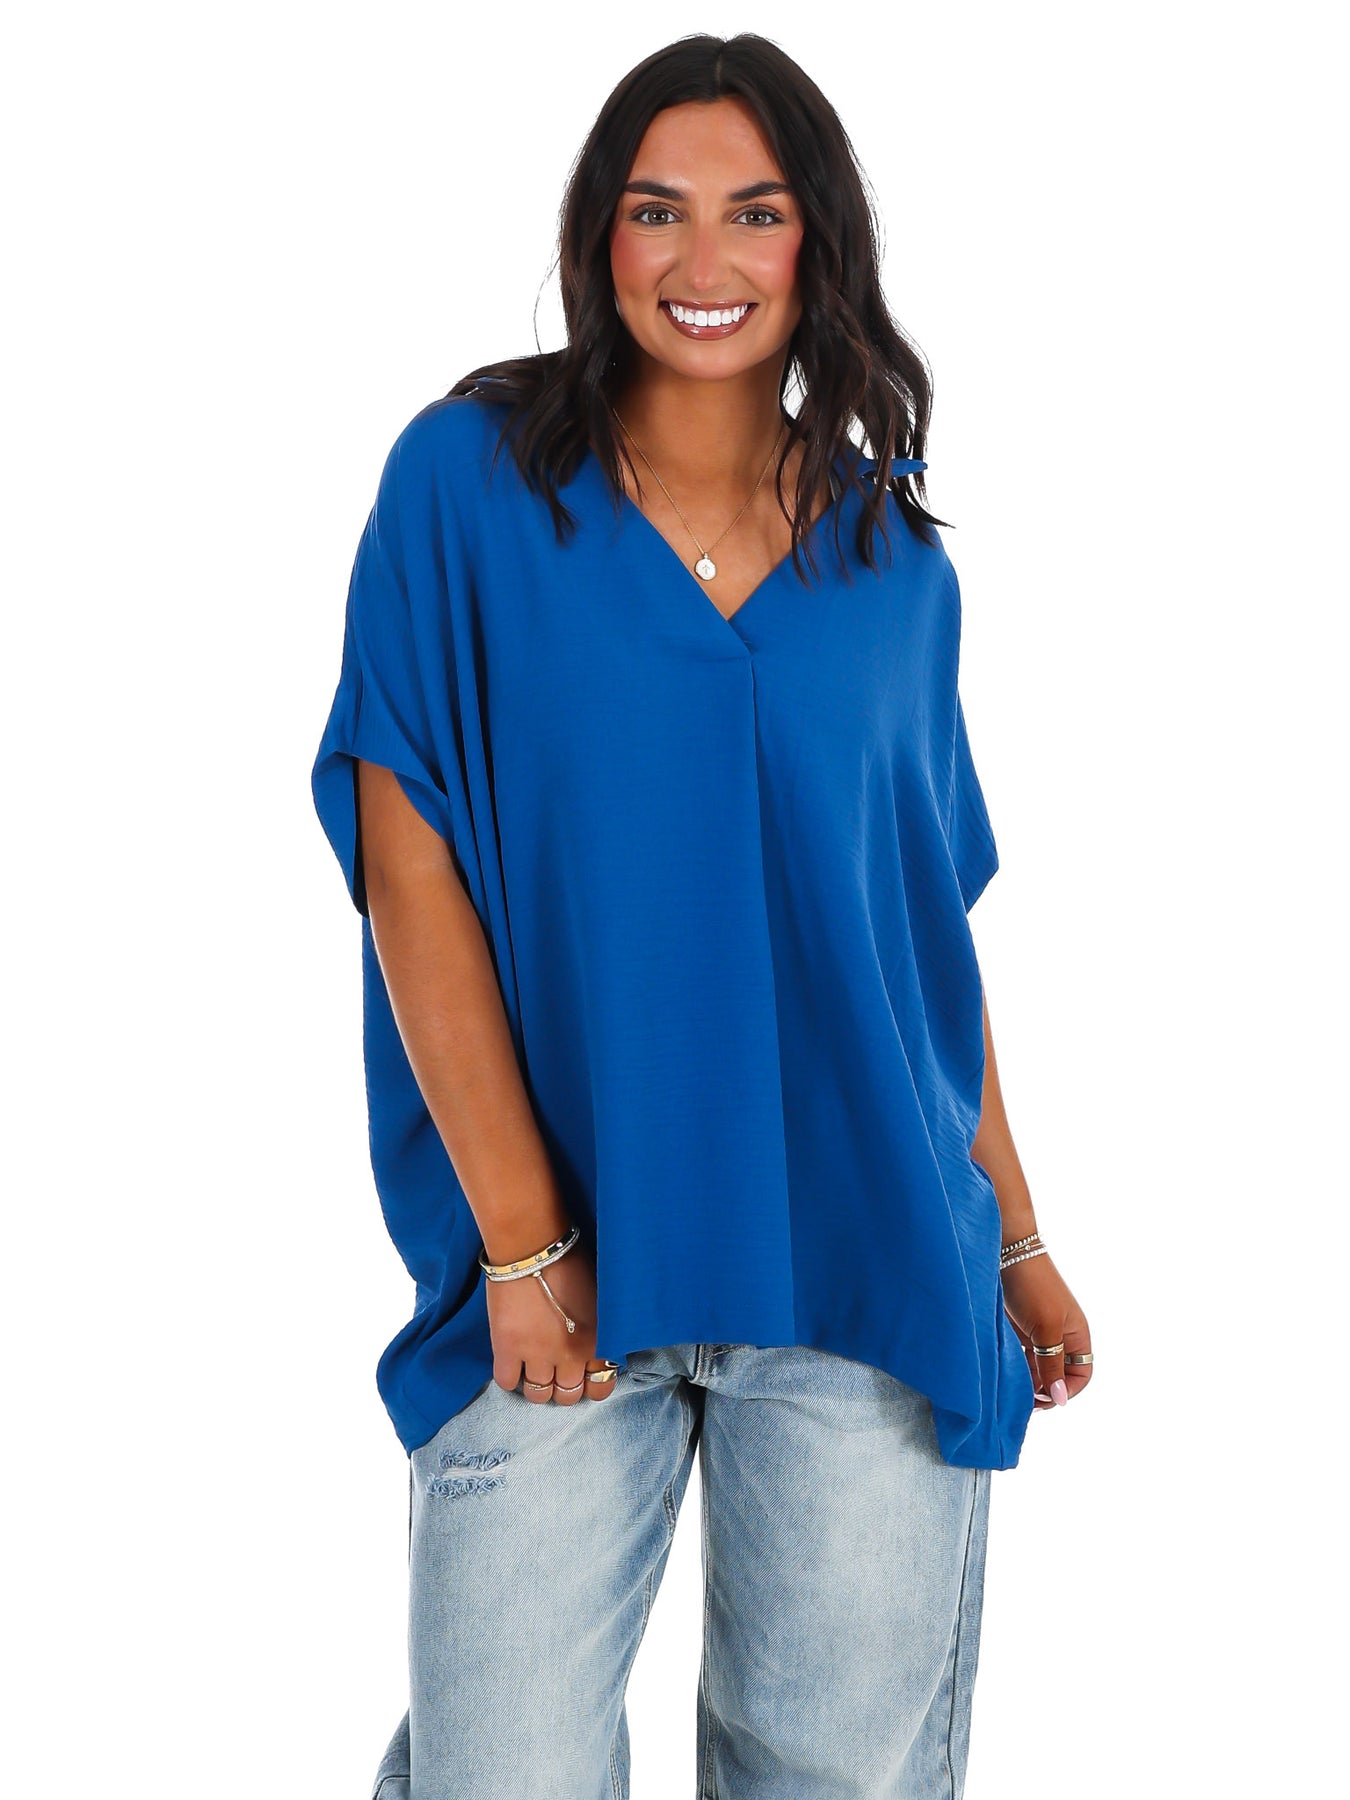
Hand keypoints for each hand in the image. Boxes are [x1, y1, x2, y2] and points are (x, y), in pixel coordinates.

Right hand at [484, 1237, 618, 1404]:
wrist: (533, 1246)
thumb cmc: (572, 1261)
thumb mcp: (601, 1300)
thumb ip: (602, 1330)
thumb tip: (599, 1348)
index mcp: (599, 1343)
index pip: (601, 1388)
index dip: (591, 1384)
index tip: (582, 1375)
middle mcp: (571, 1357)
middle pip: (568, 1396)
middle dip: (563, 1386)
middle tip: (555, 1370)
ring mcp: (537, 1356)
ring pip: (538, 1395)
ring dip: (537, 1384)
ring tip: (533, 1367)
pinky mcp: (507, 1349)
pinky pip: (507, 1382)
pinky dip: (510, 1377)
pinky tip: (512, 1361)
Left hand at [1000, 1252, 1092, 1411]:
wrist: (1006, 1252)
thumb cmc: (1032, 1287)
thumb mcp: (1046, 1329)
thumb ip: (1052, 1364)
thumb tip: (1060, 1399)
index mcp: (1077, 1335)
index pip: (1081, 1375)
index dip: (1066, 1390)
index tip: (1045, 1398)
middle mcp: (1062, 1336)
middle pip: (1059, 1374)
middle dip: (1046, 1389)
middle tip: (1025, 1400)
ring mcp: (1040, 1332)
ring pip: (1039, 1367)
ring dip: (1029, 1381)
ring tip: (1014, 1390)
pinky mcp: (1020, 1328)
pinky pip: (1023, 1356)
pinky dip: (1017, 1368)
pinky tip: (1006, 1374)